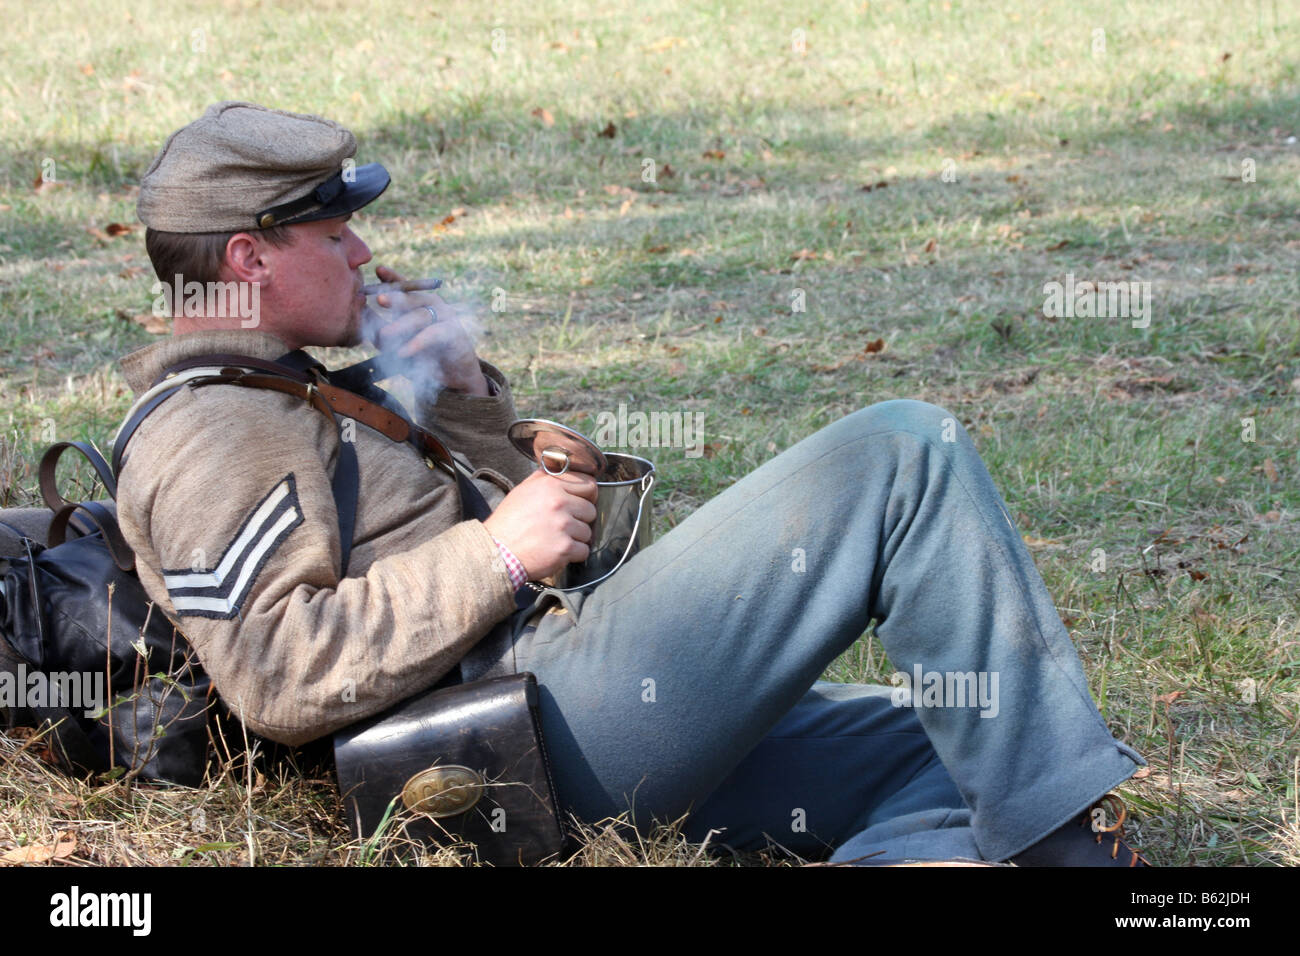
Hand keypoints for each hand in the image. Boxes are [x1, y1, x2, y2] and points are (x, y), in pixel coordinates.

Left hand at [368, 265, 487, 395]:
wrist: (453, 374)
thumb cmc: (425, 356)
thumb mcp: (398, 342)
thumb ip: (382, 330)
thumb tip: (363, 316)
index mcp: (419, 303)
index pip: (405, 287)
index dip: (392, 278)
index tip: (378, 270)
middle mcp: (433, 304)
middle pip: (412, 297)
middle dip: (396, 297)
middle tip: (379, 299)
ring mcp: (446, 316)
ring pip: (421, 316)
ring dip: (401, 325)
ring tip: (384, 335)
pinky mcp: (455, 332)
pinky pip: (433, 334)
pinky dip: (417, 343)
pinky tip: (403, 352)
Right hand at [483, 470, 598, 580]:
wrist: (496, 551)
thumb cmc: (507, 522)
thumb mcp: (522, 490)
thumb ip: (543, 478)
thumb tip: (561, 470)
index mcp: (551, 485)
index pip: (589, 485)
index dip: (587, 496)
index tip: (581, 504)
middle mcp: (559, 502)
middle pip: (591, 510)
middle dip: (580, 520)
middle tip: (564, 526)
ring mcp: (563, 525)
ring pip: (588, 532)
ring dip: (576, 538)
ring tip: (556, 540)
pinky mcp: (564, 547)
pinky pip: (583, 550)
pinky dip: (574, 554)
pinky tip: (558, 552)